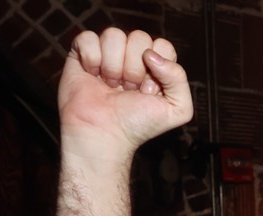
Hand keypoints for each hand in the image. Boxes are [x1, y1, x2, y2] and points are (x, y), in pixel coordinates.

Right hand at [58, 29, 192, 157]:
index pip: (162, 45)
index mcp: (156, 66)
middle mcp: (132, 57)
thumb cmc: (138, 125)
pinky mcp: (83, 54)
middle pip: (139, 37)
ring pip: (113, 35)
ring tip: (111, 85)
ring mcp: (108, 54)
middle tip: (129, 90)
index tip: (148, 91)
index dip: (157, 67)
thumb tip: (151, 55)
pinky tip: (93, 76)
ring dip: (113, 65)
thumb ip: (179, 78)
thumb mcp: (178, 109)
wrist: (104, 135)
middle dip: (135, 68)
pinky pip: (88, 37)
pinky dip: (91, 59)